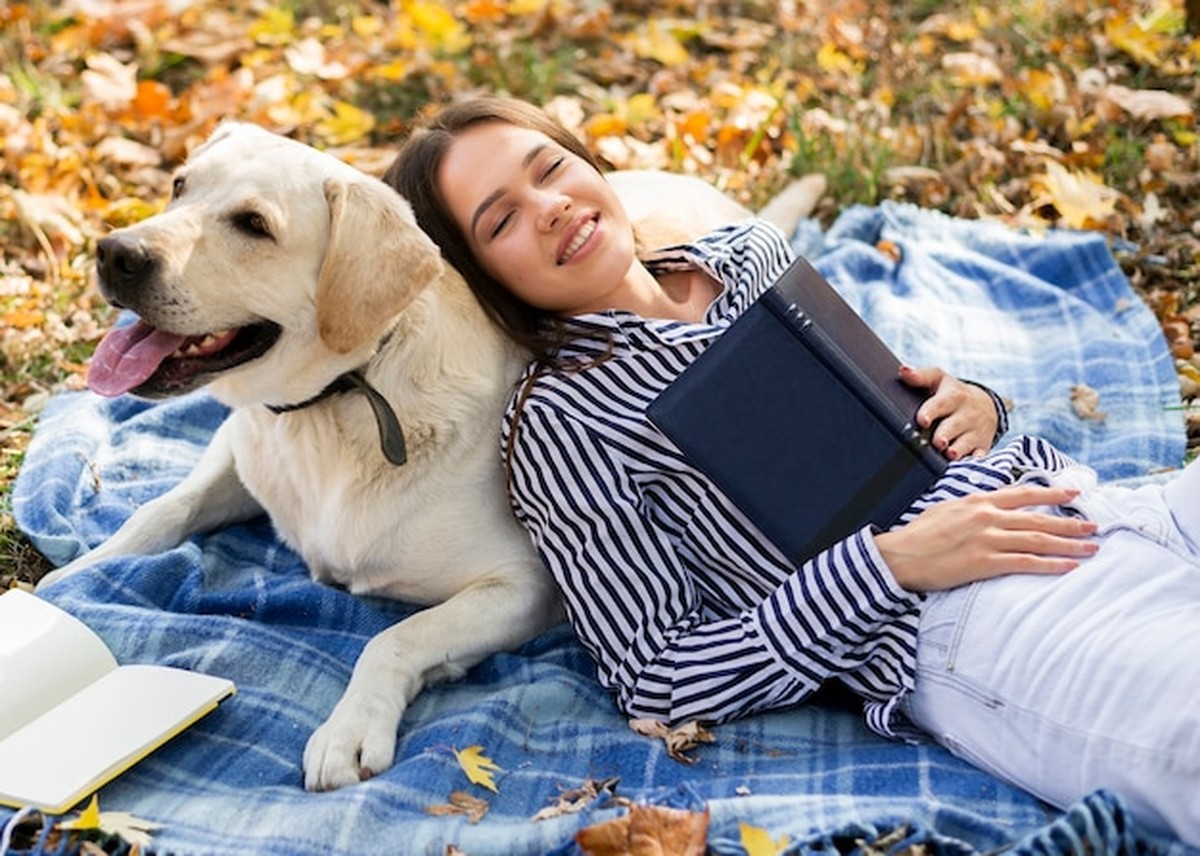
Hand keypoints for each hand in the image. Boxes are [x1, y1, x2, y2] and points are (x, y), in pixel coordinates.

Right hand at [874, 484, 1098, 591]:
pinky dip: (1051, 565)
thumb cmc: (919, 534)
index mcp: (979, 501)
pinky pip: (1026, 563)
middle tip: (1094, 526)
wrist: (900, 556)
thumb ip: (973, 507)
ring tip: (1091, 548)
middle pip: (1039, 518)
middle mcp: (988, 517)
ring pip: (1038, 540)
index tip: (1075, 493)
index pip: (1024, 493)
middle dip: (1071, 522)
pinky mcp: (985, 563)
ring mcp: (988, 540)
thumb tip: (991, 506)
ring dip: (1069, 544)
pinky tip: (1069, 567)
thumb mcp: (947, 508)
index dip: (1053, 493)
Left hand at [900, 365, 997, 459]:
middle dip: (945, 434)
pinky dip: (974, 463)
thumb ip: (920, 376)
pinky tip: (966, 468)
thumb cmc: (951, 394)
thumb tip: (903, 371)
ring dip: (959, 450)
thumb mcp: (938, 380)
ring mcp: (976, 431)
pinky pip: (980, 456)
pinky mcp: (982, 446)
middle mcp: (966, 413)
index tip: (922, 420)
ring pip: (968, 442)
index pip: (941, 402)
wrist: (984, 406)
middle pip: (955, 425)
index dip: (931, 411)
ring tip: (950, 455)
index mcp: (953, 396)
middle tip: (938, 442)